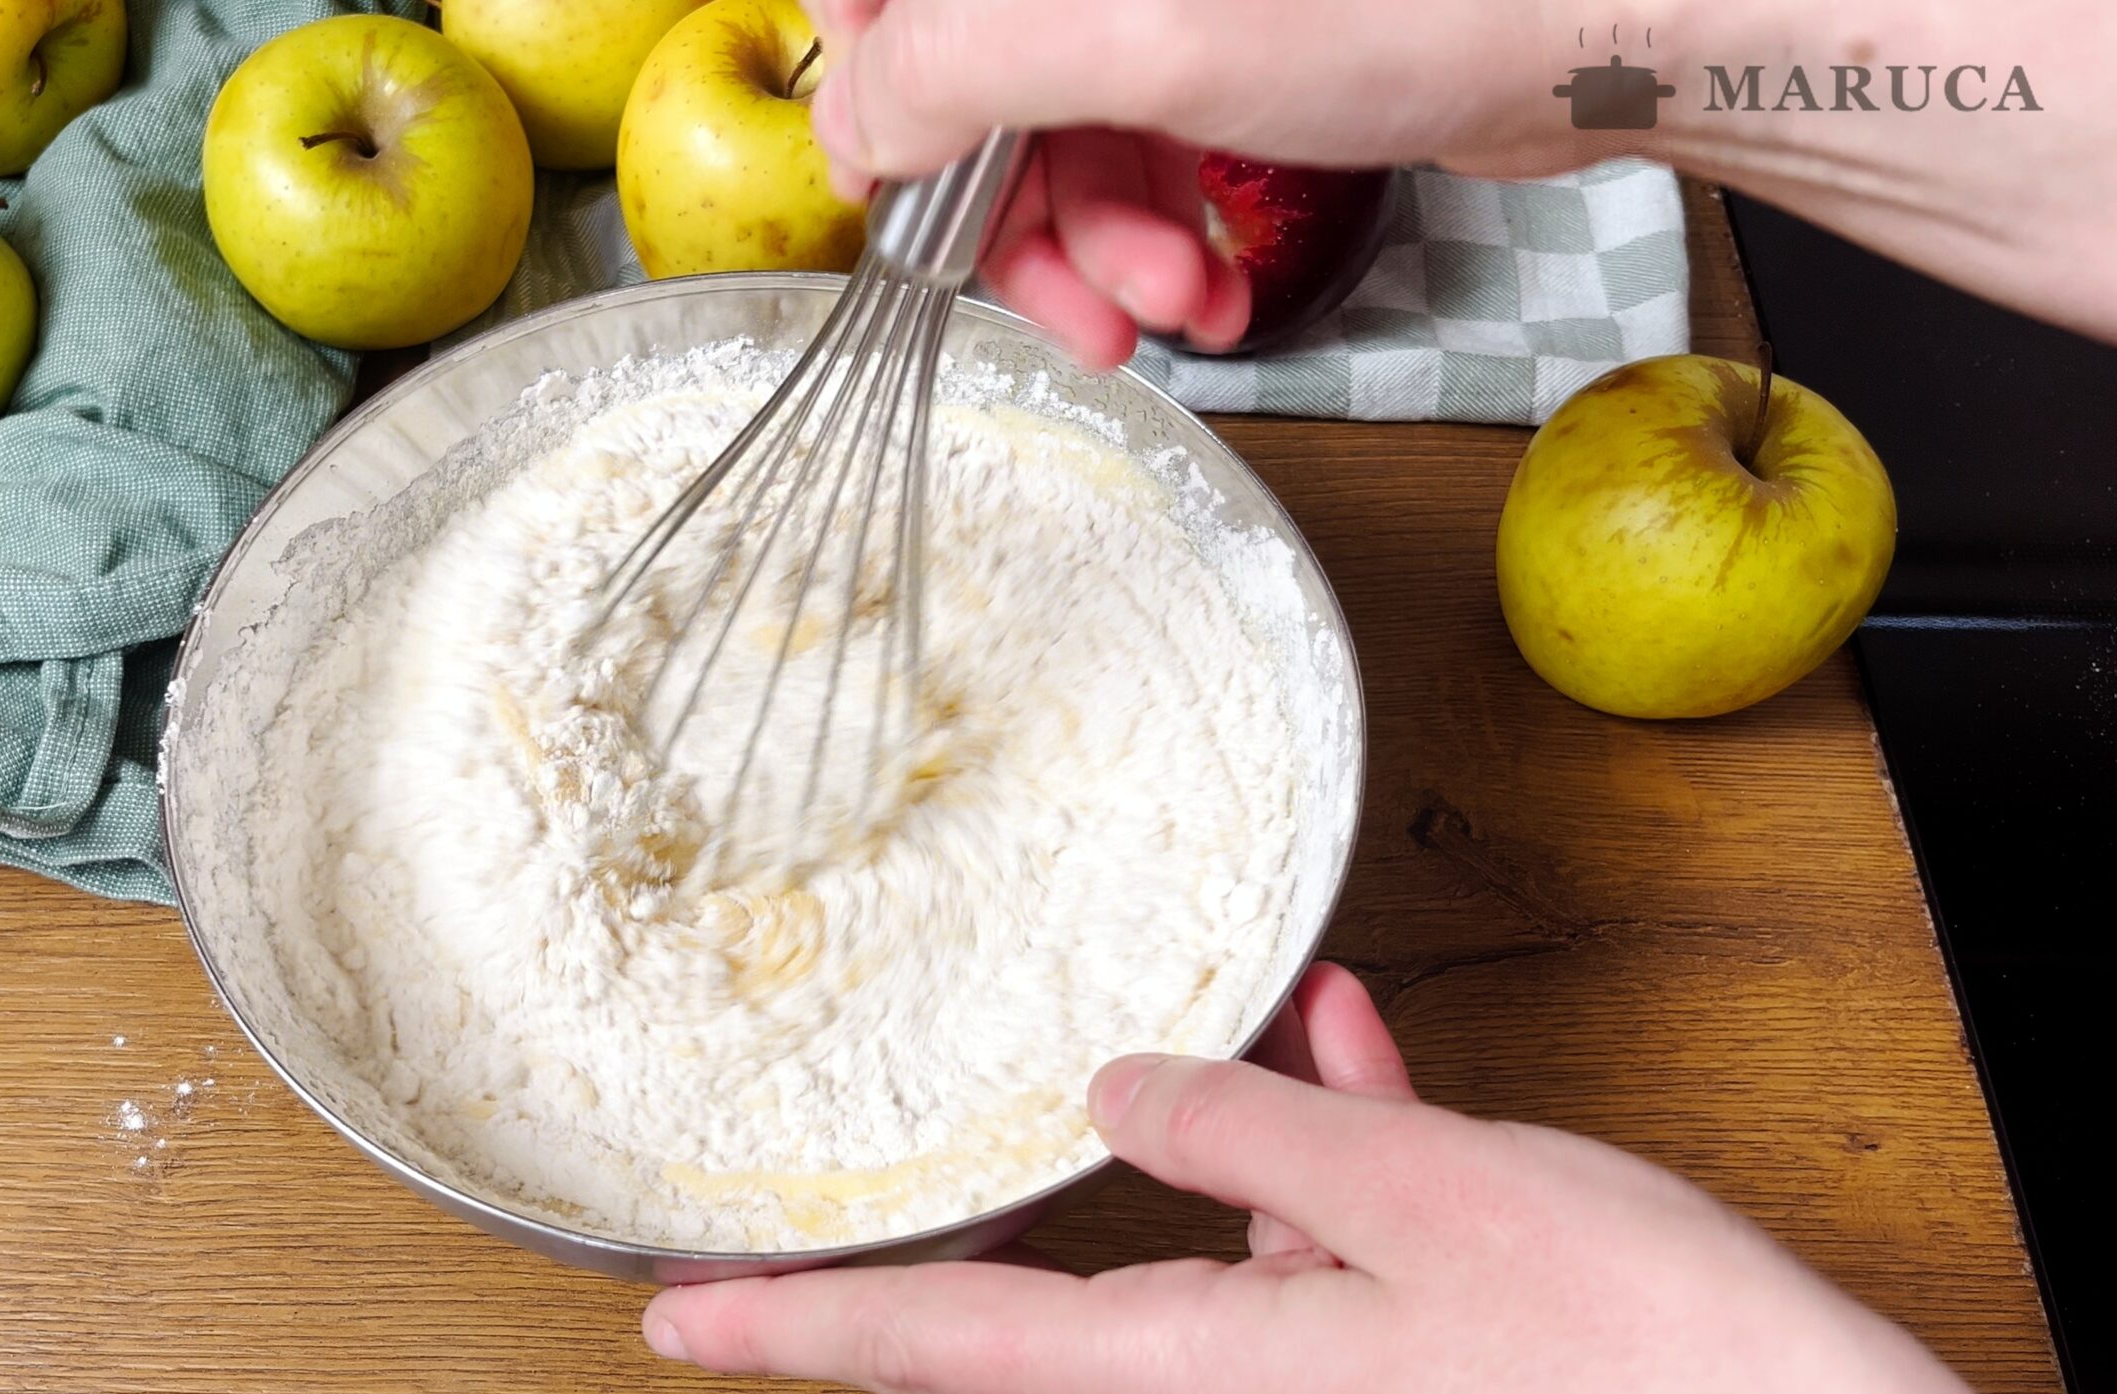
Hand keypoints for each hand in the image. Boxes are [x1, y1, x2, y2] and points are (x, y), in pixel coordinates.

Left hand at [642, 963, 2013, 1393]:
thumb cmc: (1640, 1367)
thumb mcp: (1424, 1200)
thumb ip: (1252, 1136)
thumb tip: (1121, 1098)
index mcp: (1202, 1380)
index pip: (943, 1347)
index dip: (793, 1328)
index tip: (668, 1322)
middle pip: (1053, 1307)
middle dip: (972, 1224)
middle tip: (845, 1191)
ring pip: (1213, 1248)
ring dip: (1205, 1144)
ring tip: (1220, 1031)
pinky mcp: (1418, 1373)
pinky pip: (1327, 1255)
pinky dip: (1325, 1158)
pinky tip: (1349, 1048)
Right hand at [803, 0, 2116, 352]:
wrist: (1599, 27)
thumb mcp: (1135, 38)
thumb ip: (952, 70)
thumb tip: (850, 128)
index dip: (883, 105)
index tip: (916, 203)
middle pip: (963, 83)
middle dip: (1021, 222)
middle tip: (1091, 311)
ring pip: (1051, 135)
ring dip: (1098, 253)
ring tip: (1178, 308)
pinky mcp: (1215, 44)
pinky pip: (1132, 152)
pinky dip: (1154, 238)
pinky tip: (1208, 287)